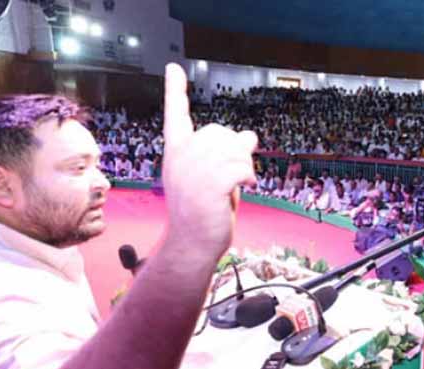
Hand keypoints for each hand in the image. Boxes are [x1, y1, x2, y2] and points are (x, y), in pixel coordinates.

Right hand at [161, 64, 256, 257]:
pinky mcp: (208, 185)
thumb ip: (228, 154)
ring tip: (238, 185)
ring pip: (234, 149)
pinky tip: (244, 188)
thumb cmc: (205, 212)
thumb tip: (249, 135)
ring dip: (244, 167)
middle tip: (233, 176)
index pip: (176, 116)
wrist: (193, 244)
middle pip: (221, 132)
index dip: (176, 91)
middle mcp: (181, 158)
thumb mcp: (215, 176)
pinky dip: (248, 177)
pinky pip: (240, 167)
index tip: (173, 69)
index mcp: (177, 153)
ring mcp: (192, 171)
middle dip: (235, 151)